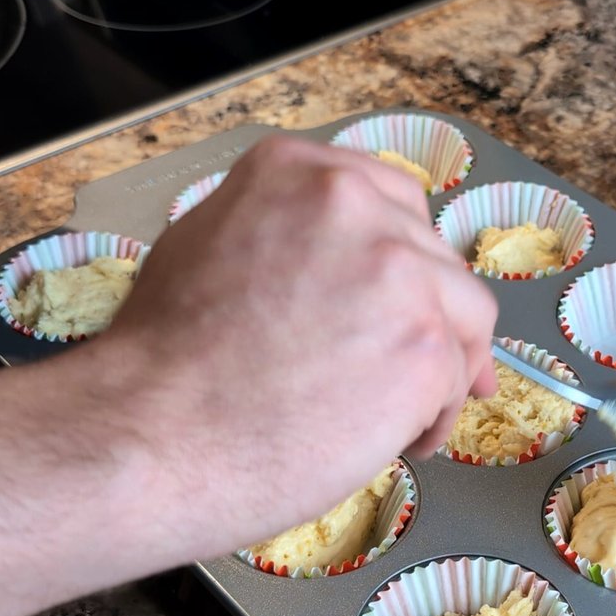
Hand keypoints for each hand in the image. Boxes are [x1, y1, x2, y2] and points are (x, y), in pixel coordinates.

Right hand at [93, 135, 498, 544]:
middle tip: (407, 368)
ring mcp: (399, 273)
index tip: (407, 299)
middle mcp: (356, 204)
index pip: (392, 204)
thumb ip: (281, 233)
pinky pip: (455, 382)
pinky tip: (397, 444)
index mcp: (299, 171)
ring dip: (443, 367)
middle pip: (435, 260)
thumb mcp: (205, 244)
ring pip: (464, 317)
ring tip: (402, 419)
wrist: (151, 431)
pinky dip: (433, 418)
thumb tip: (328, 266)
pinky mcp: (426, 346)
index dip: (405, 261)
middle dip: (427, 316)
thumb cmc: (158, 361)